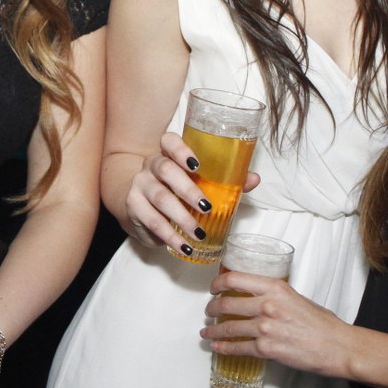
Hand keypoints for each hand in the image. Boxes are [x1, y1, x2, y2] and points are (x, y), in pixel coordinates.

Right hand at [124, 132, 259, 258]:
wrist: (137, 203)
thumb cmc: (174, 189)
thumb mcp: (196, 182)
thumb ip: (224, 179)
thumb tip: (253, 179)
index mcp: (167, 154)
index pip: (168, 141)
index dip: (181, 149)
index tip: (197, 164)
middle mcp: (150, 166)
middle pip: (165, 170)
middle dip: (187, 189)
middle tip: (206, 207)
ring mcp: (139, 185)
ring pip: (159, 198)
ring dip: (181, 217)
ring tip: (199, 233)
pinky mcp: (133, 208)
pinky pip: (151, 221)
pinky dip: (169, 236)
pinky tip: (184, 246)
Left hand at [201, 269, 351, 378]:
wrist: (337, 346)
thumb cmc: (322, 324)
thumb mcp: (297, 298)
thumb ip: (275, 297)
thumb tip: (256, 299)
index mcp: (275, 288)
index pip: (235, 279)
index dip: (218, 283)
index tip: (213, 288)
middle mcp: (267, 306)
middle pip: (227, 304)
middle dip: (212, 308)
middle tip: (209, 311)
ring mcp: (265, 328)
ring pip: (228, 328)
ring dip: (213, 330)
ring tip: (206, 331)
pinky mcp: (266, 349)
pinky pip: (238, 348)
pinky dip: (224, 348)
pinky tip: (217, 347)